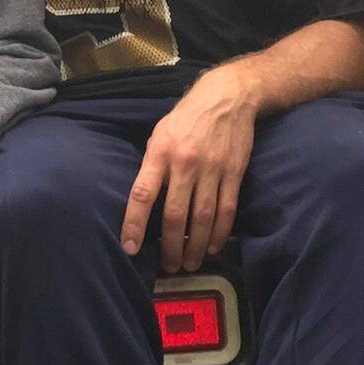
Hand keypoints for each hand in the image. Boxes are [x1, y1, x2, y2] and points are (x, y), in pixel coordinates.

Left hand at [123, 66, 258, 272]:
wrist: (227, 97)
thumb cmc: (186, 118)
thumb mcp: (159, 134)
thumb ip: (151, 166)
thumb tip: (142, 200)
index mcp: (160, 153)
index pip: (142, 194)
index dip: (134, 223)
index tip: (129, 248)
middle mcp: (185, 164)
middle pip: (175, 215)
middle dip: (170, 246)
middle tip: (169, 267)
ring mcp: (212, 170)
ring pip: (203, 218)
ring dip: (196, 246)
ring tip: (189, 264)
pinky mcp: (234, 173)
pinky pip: (226, 210)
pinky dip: (220, 233)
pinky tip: (213, 247)